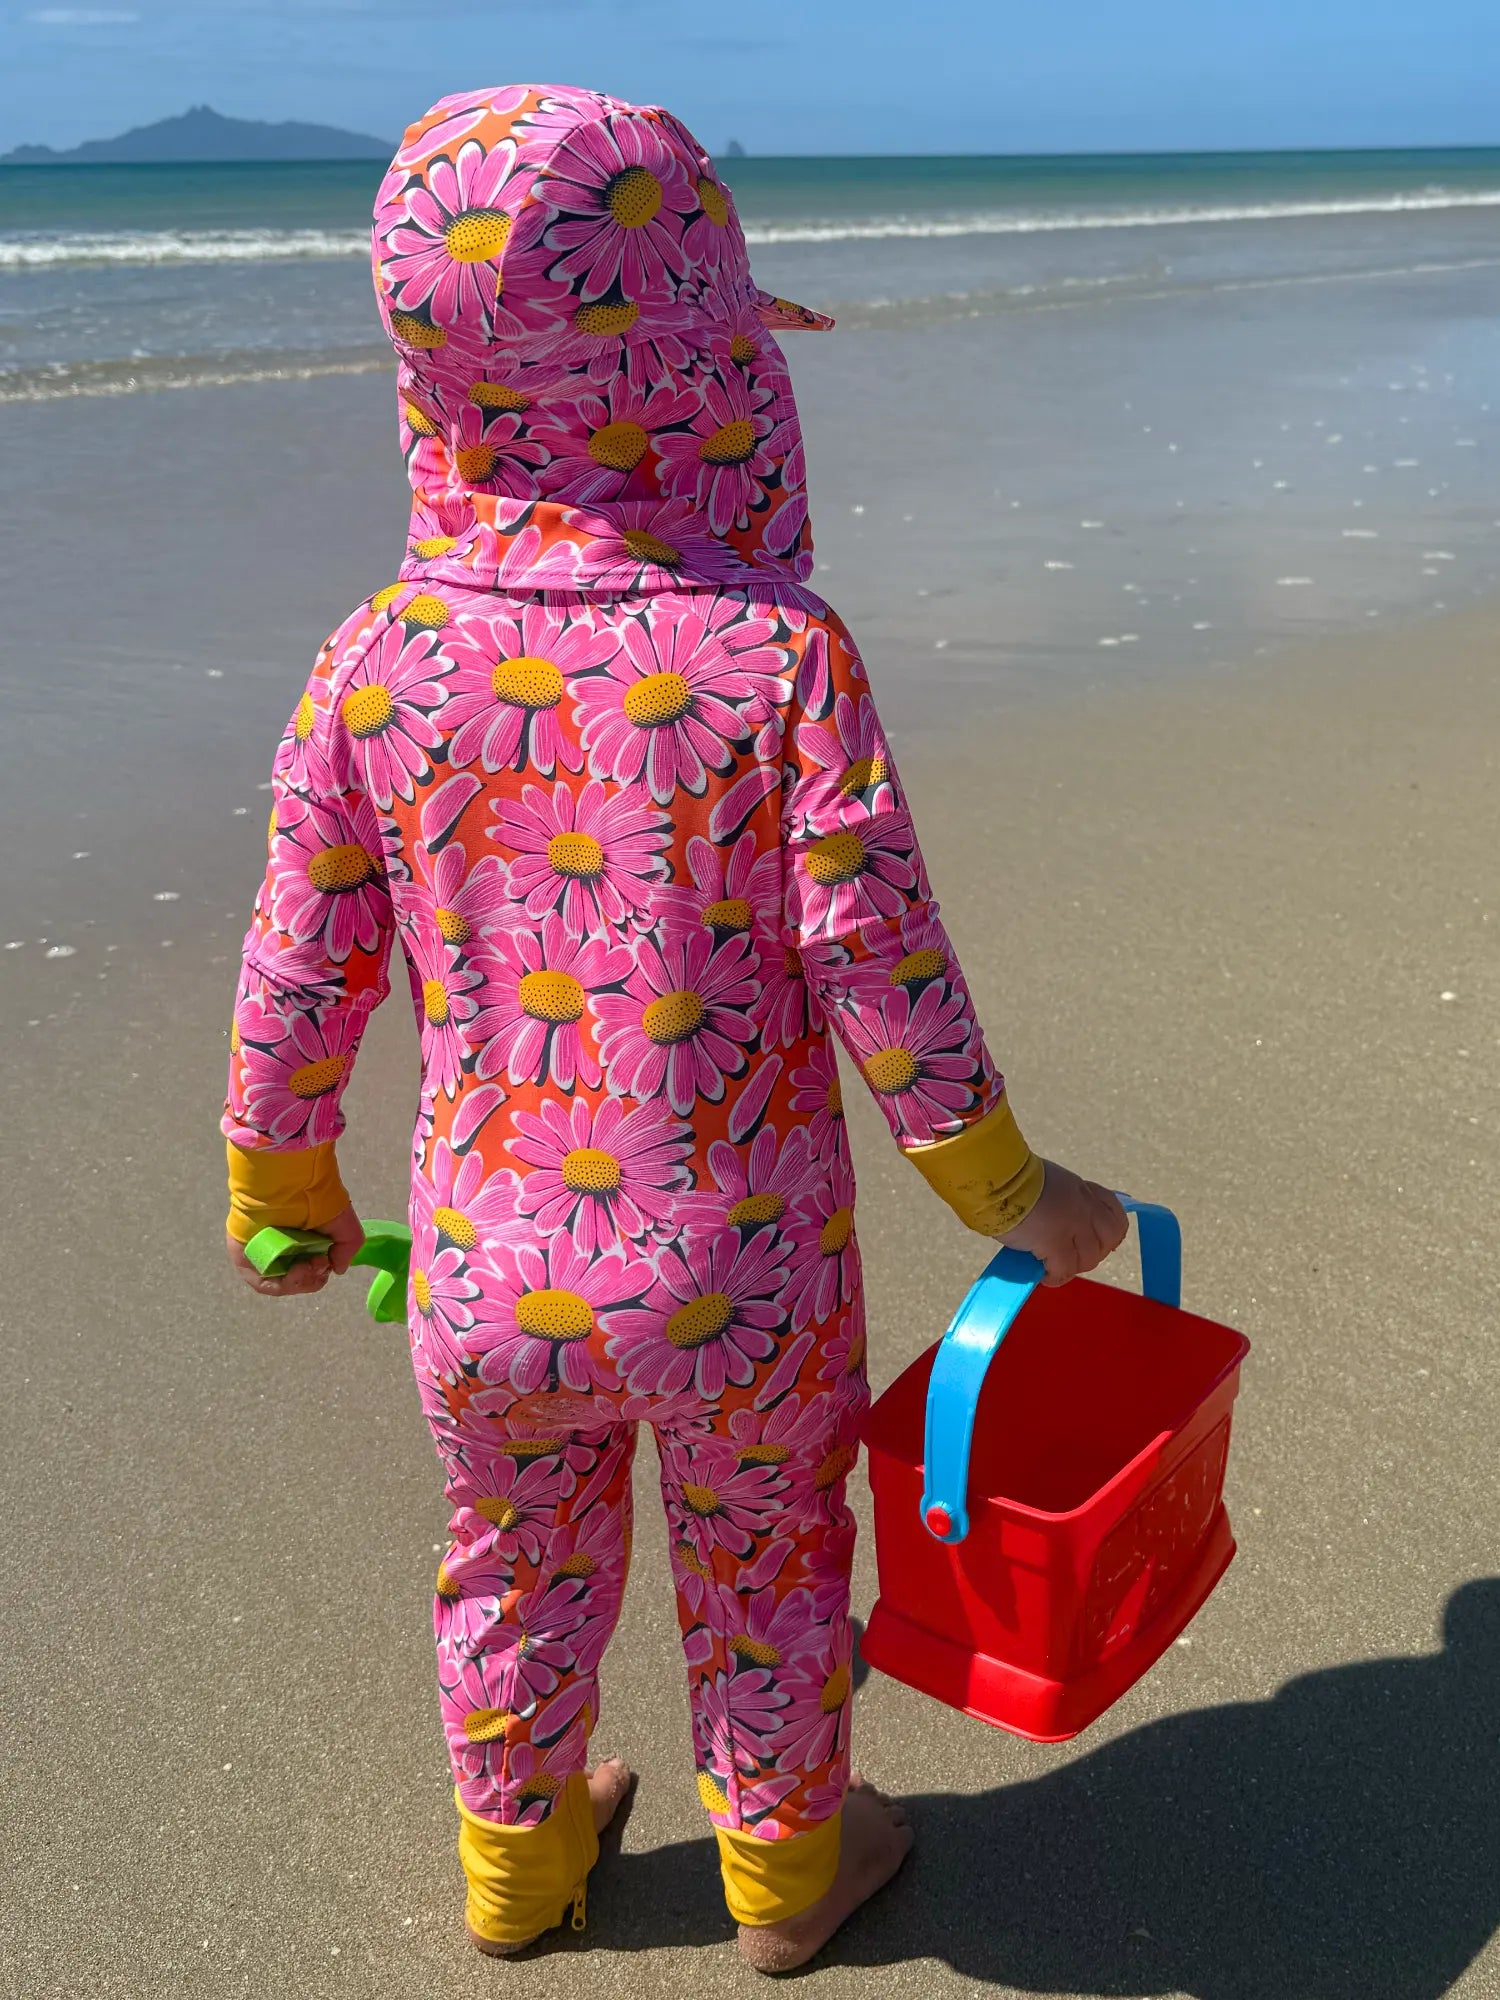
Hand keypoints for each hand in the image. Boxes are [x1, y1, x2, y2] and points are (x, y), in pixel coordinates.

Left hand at [226, 1204, 365, 1297]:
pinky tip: (291, 1273)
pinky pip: (259, 1280)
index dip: (319, 1275)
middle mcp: (280, 1247)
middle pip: (294, 1279)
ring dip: (296, 1283)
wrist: (288, 1182)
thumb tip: (337, 1269)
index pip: (309, 1269)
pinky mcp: (245, 1256)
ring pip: (278, 1282)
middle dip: (310, 1280)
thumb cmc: (317, 1198)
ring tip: (304, 1269)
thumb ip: (347, 1249)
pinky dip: (277, 1284)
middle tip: (316, 1265)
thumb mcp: (344, 1225)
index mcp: (300, 1239)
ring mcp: (262, 1252)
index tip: (326, 1262)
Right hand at [1000, 1163, 1126, 1286]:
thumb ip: (1062, 1202)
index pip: (1115, 1212)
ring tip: (1052, 1268)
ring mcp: (1073, 1225)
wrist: (998, 1179)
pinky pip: (1065, 1270)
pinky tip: (1044, 1276)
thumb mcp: (1049, 1184)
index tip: (1098, 1242)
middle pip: (1109, 1239)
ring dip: (1072, 1267)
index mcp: (1081, 1190)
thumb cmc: (1013, 1180)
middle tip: (1071, 1259)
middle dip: (1094, 1253)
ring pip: (1089, 1259)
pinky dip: (1055, 1277)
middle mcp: (1084, 1206)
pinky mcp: (1056, 1242)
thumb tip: (1061, 1223)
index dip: (1110, 1232)